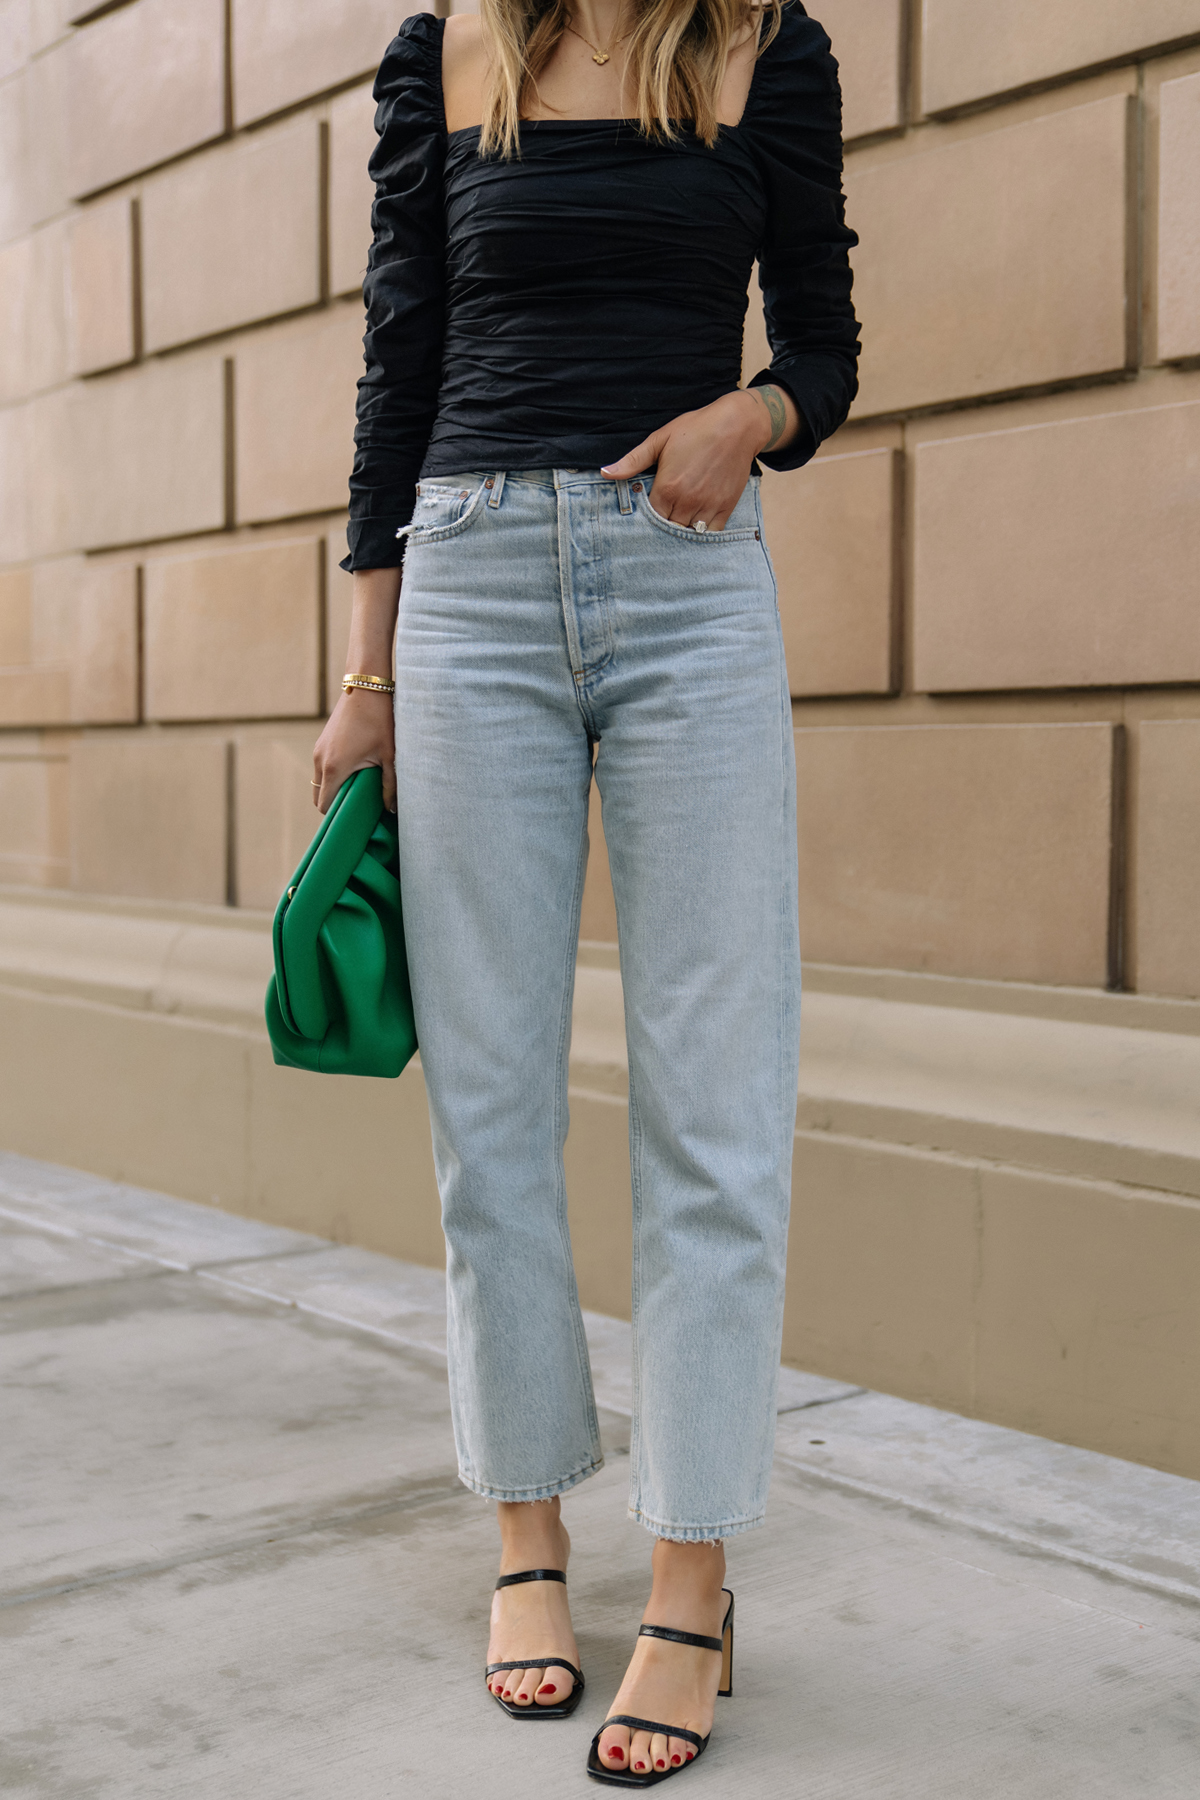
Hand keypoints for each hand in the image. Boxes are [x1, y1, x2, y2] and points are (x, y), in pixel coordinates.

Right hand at [312, 567, 401, 812]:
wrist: (367, 683)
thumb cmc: (381, 719)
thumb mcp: (391, 756)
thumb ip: (391, 787)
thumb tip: (391, 811)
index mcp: (335, 769)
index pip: (325, 808)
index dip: (338, 820)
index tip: (355, 825)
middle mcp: (320, 761)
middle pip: (320, 798)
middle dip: (337, 808)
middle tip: (360, 812)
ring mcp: (319, 750)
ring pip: (321, 783)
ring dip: (336, 791)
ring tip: (361, 793)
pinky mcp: (323, 741)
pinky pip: (324, 768)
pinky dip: (335, 777)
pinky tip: (358, 774)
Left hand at [601, 385, 797, 529]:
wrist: (738, 425)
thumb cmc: (697, 428)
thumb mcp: (660, 439)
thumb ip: (632, 461)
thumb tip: (606, 472)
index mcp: (667, 488)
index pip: (649, 519)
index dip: (644, 521)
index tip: (642, 519)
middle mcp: (686, 502)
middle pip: (667, 531)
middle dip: (661, 531)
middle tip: (656, 528)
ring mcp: (707, 507)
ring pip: (688, 536)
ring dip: (680, 535)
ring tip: (674, 530)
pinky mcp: (725, 508)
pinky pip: (711, 533)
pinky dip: (702, 535)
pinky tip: (694, 530)